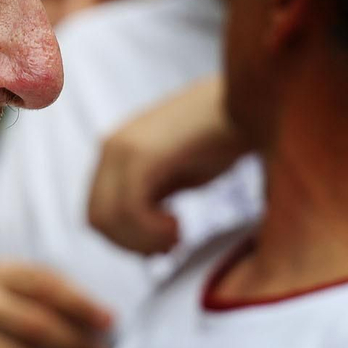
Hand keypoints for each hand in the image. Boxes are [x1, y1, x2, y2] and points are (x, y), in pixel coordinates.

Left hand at [88, 75, 246, 255]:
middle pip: (97, 220)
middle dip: (133, 245)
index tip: (162, 245)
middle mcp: (110, 147)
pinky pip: (129, 210)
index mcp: (114, 151)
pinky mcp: (141, 154)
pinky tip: (179, 224)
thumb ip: (152, 199)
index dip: (126, 240)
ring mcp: (122, 149)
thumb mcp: (177, 175)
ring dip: (144, 240)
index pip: (97, 212)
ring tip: (178, 233)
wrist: (250, 101)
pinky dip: (152, 231)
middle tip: (170, 246)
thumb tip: (140, 241)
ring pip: (108, 219)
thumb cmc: (221, 139)